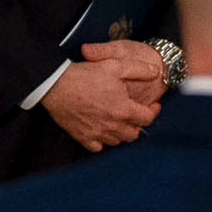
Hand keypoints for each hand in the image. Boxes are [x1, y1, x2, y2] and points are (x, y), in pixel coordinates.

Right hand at [43, 44, 165, 152]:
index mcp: (123, 109)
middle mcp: (112, 125)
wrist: (56, 85)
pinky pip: (98, 147)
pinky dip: (102, 141)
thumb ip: (138, 69)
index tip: (153, 105)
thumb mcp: (115, 65)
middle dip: (138, 124)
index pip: (147, 118)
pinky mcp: (83, 137)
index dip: (154, 111)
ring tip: (119, 121)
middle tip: (136, 114)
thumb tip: (155, 72)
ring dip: (122, 133)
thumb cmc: (85, 75)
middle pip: (134, 134)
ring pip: (117, 141)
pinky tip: (101, 131)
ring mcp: (97, 133)